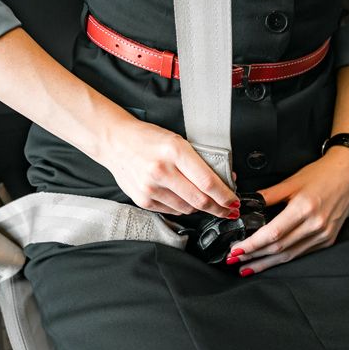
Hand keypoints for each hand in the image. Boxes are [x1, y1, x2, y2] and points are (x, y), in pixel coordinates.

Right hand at [98, 116, 239, 218]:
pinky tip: (184, 200)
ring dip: (201, 208)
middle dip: (219, 208)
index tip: (233, 201)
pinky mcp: (143, 199)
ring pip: (187, 208)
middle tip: (228, 210)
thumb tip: (224, 179)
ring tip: (207, 204)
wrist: (115, 141)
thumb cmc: (147, 138)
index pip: (207, 181)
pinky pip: (172, 210)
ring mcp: (151, 187)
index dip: (225, 196)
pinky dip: (183, 208)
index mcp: (175, 151)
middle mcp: (162, 170)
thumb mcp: (177, 140)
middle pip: (200, 200)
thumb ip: (198, 160)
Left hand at [228, 146, 348, 273]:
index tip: (236, 250)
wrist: (348, 173)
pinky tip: (271, 261)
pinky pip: (301, 253)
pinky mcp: (328, 239)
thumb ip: (268, 195)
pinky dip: (284, 258)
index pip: (273, 233)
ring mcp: (323, 234)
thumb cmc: (321, 174)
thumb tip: (245, 206)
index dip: (252, 245)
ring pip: (290, 255)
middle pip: (279, 248)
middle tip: (235, 259)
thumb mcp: (291, 181)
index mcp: (304, 208)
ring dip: (266, 263)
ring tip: (248, 266)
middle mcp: (315, 224)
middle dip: (254, 256)